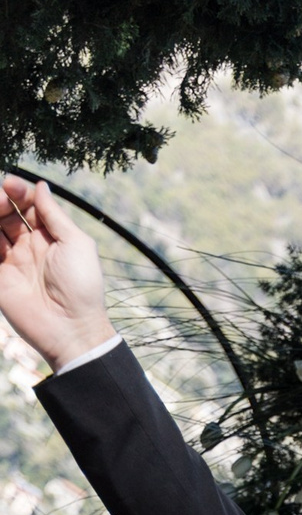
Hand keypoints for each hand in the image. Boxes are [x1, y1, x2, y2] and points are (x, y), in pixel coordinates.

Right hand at [0, 178, 112, 370]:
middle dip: (1, 200)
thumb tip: (41, 186)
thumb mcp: (76, 243)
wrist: (72, 329)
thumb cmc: (81, 286)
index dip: (18, 191)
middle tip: (2, 200)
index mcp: (50, 236)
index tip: (11, 185)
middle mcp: (29, 246)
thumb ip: (55, 214)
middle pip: (6, 213)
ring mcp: (12, 262)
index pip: (27, 204)